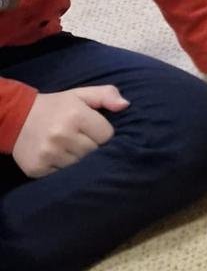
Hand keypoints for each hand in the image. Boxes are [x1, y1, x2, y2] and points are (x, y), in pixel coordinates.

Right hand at [12, 85, 127, 177]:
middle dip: (91, 147)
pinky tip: (57, 157)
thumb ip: (106, 95)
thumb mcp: (81, 95)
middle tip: (79, 139)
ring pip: (80, 167)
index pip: (107, 136)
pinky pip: (62, 176)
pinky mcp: (37, 168)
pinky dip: (62, 169)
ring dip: (78, 160)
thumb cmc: (56, 107)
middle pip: (94, 153)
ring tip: (69, 148)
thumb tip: (126, 105)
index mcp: (76, 115)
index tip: (92, 130)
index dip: (102, 134)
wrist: (16, 117)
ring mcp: (48, 153)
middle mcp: (61, 135)